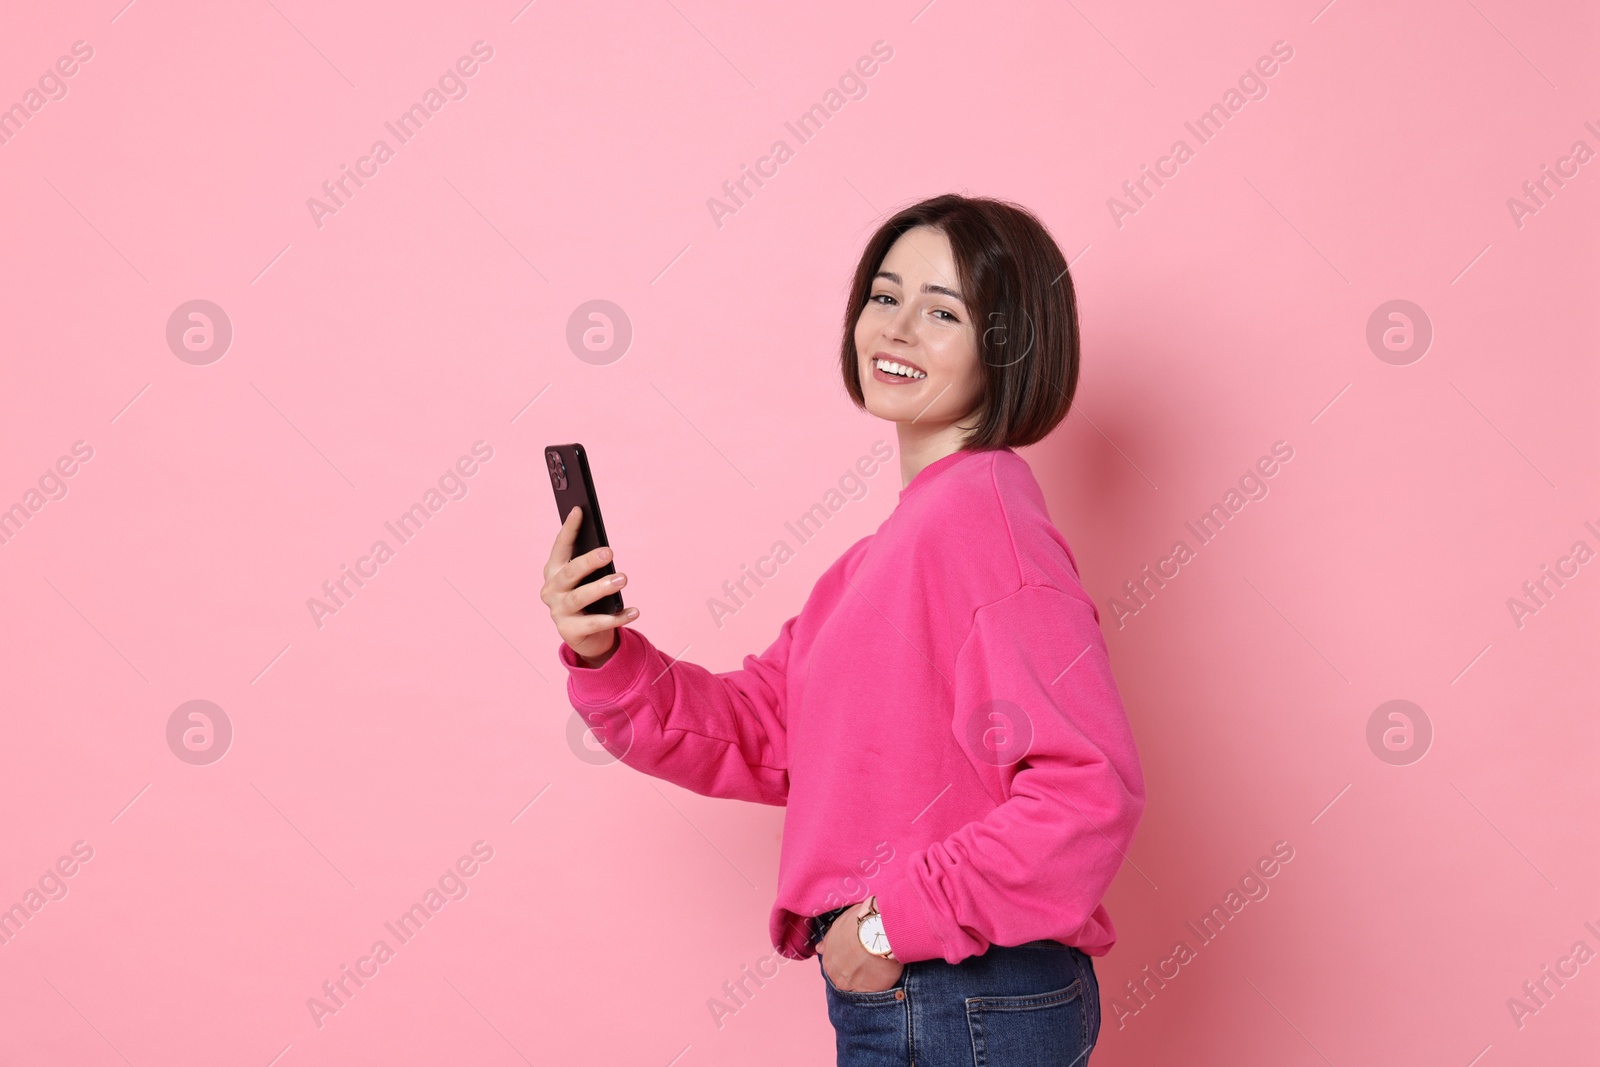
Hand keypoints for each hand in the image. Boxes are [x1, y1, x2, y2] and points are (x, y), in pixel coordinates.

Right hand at [541, 505, 638, 666]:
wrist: (585, 636)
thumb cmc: (589, 599)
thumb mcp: (586, 579)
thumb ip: (590, 565)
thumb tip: (606, 549)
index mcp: (553, 571)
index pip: (560, 547)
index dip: (569, 529)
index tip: (579, 510)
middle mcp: (551, 590)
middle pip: (570, 573)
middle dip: (588, 561)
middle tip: (609, 552)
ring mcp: (558, 612)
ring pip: (580, 597)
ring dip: (602, 587)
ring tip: (623, 579)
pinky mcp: (570, 631)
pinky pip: (596, 623)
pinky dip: (617, 617)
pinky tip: (634, 610)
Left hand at [819, 898, 903, 992]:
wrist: (878, 930)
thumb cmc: (858, 923)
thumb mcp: (838, 926)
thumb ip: (829, 941)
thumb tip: (819, 948)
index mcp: (828, 962)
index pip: (836, 966)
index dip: (849, 959)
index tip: (858, 953)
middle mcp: (837, 978)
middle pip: (847, 978)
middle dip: (857, 970)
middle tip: (869, 957)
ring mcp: (854, 987)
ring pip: (861, 985)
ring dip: (868, 977)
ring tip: (879, 962)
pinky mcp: (872, 991)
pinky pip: (876, 989)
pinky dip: (881, 981)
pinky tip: (886, 968)